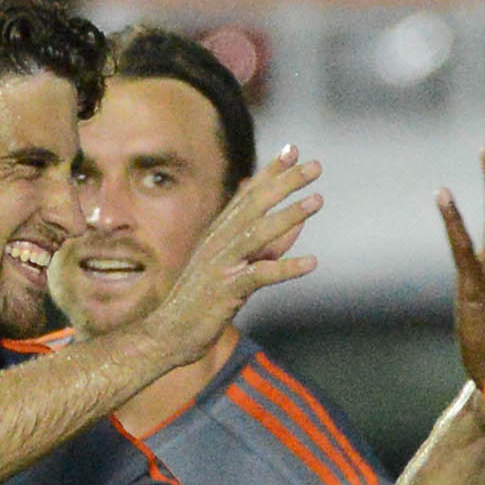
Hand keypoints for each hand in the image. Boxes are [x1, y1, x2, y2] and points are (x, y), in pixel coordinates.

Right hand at [94, 150, 321, 357]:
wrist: (168, 334)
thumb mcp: (237, 268)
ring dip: (289, 214)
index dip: (271, 172)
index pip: (248, 195)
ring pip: (259, 231)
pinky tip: (311, 263)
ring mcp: (221, 264)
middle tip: (314, 166)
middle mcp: (218, 242)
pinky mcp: (227, 289)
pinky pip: (261, 274)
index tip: (293, 150)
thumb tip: (296, 225)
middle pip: (255, 204)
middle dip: (285, 182)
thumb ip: (267, 247)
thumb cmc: (202, 302)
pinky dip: (286, 268)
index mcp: (218, 234)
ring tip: (317, 200)